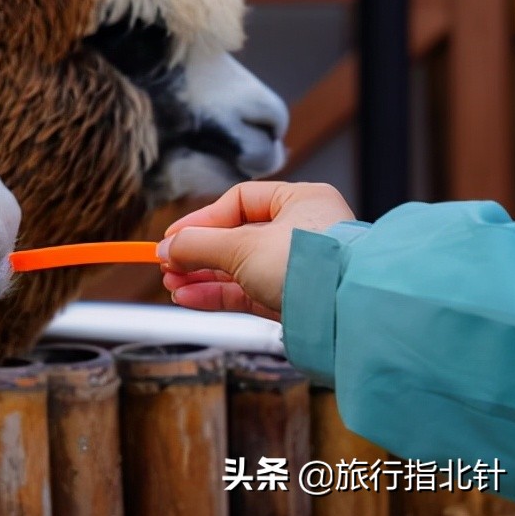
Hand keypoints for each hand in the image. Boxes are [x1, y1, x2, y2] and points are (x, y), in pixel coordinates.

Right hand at [156, 182, 353, 320]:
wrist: (348, 313)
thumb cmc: (309, 265)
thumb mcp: (242, 246)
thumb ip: (198, 245)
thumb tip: (165, 247)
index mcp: (301, 201)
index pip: (239, 202)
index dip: (202, 220)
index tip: (173, 237)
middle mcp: (303, 232)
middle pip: (236, 238)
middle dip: (198, 254)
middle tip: (168, 263)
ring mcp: (299, 269)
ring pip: (240, 268)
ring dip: (203, 276)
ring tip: (172, 283)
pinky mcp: (295, 300)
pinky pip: (248, 292)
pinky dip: (218, 295)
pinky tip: (189, 297)